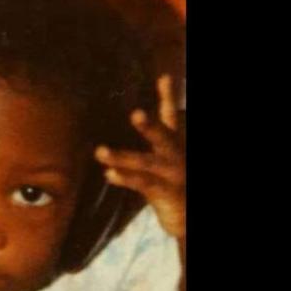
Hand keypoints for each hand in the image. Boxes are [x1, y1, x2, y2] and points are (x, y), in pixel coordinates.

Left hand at [95, 75, 184, 236]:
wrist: (190, 212)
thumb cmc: (174, 178)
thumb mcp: (167, 151)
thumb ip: (158, 125)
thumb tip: (151, 91)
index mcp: (176, 143)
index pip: (171, 115)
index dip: (168, 96)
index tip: (163, 78)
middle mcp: (176, 155)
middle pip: (163, 136)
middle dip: (149, 126)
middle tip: (135, 114)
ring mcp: (172, 175)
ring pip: (145, 163)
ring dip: (122, 157)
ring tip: (99, 152)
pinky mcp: (166, 193)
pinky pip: (143, 184)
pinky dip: (125, 178)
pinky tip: (108, 174)